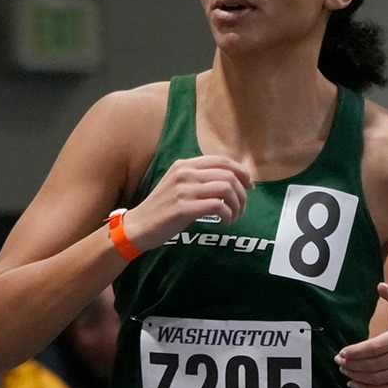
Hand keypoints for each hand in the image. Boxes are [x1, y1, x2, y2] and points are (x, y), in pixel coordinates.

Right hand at [120, 155, 252, 250]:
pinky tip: (225, 222)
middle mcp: (185, 173)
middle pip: (228, 175)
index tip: (249, 186)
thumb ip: (198, 178)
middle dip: (242, 192)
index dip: (241, 172)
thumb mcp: (177, 184)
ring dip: (237, 204)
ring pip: (226, 189)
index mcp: (185, 165)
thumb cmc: (160, 208)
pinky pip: (218, 206)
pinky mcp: (184, 208)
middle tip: (242, 207)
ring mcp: (184, 190)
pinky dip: (228, 215)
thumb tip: (229, 180)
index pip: (222, 160)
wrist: (138, 226)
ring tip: (234, 216)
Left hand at [336, 283, 387, 387]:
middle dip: (353, 365)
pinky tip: (355, 383)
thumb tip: (380, 286)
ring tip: (344, 371)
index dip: (357, 351)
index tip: (342, 352)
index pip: (377, 346)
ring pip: (379, 378)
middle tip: (338, 362)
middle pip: (376, 364)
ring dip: (358, 377)